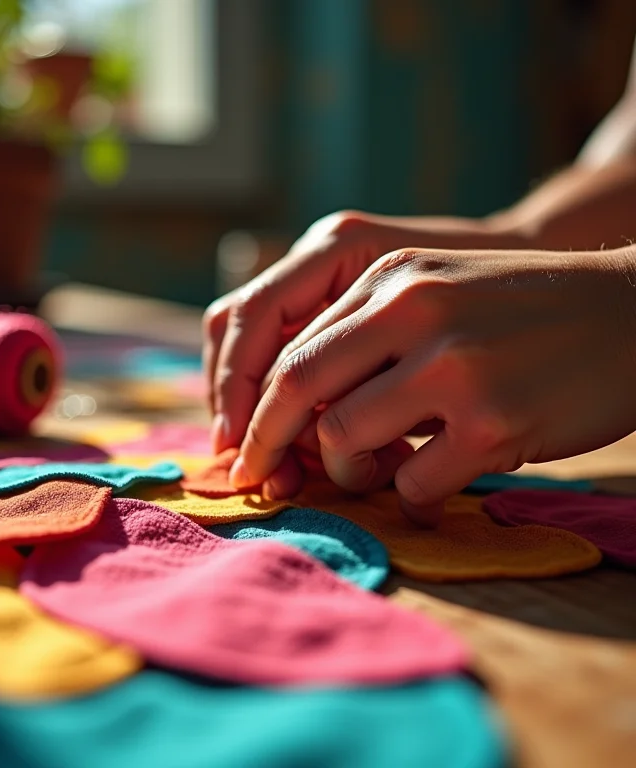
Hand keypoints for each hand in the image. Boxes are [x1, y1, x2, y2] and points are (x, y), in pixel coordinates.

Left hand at [203, 210, 516, 496]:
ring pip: (345, 440)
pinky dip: (410, 497)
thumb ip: (368, 335)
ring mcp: (455, 367)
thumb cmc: (524, 313)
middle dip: (264, 444)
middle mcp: (415, 311)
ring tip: (378, 471)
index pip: (291, 348)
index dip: (253, 406)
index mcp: (392, 277)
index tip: (241, 446)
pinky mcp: (494, 422)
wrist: (633, 313)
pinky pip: (412, 483)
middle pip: (297, 389)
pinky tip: (434, 486)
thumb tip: (298, 409)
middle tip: (255, 480)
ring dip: (348, 472)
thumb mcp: (439, 292)